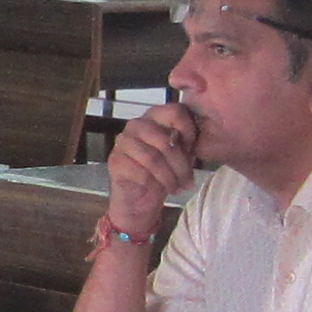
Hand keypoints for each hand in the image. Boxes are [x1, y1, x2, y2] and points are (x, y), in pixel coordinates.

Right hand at [101, 99, 200, 241]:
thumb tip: (196, 139)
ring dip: (170, 177)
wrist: (139, 201)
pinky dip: (155, 184)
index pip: (175, 111)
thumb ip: (186, 142)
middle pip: (165, 139)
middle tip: (188, 181)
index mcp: (154, 117)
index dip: (189, 131)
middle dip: (181, 164)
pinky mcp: (115, 161)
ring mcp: (122, 141)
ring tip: (177, 188)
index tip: (193, 150)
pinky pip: (141, 172)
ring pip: (153, 158)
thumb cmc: (161, 174)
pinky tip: (162, 190)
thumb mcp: (180, 155)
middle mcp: (136, 125)